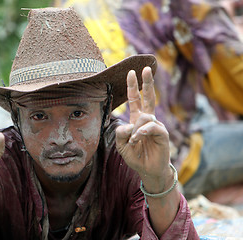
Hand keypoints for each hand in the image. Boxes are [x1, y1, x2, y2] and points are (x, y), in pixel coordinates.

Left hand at [115, 67, 170, 187]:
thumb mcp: (121, 145)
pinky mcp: (162, 134)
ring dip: (136, 129)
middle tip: (146, 68)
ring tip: (134, 141)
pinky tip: (139, 138)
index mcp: (136, 119)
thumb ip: (120, 133)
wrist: (147, 170)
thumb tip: (129, 124)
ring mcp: (155, 125)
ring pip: (145, 116)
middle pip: (147, 97)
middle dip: (146, 82)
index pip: (134, 99)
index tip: (130, 72)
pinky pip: (151, 126)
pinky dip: (143, 132)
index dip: (132, 86)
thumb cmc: (135, 156)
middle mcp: (147, 120)